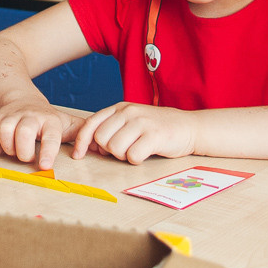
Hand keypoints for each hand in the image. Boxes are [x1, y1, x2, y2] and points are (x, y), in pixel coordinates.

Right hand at [0, 94, 82, 170]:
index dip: (48, 152)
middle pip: (24, 132)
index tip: (45, 167)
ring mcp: (12, 115)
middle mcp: (30, 116)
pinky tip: (2, 149)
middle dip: (24, 151)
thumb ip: (82, 135)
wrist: (23, 99)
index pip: (51, 136)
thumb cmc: (48, 119)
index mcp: (50, 120)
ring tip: (15, 152)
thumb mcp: (67, 123)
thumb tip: (98, 148)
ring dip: (8, 148)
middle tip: (27, 157)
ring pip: (5, 130)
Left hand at [71, 102, 195, 164]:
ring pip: (115, 148)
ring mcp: (142, 122)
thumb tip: (91, 147)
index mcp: (120, 107)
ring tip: (136, 150)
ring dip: (123, 156)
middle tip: (124, 149)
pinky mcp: (155, 135)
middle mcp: (129, 111)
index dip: (81, 141)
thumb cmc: (156, 128)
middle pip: (101, 139)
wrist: (189, 127)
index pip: (91, 123)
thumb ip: (111, 129)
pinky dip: (136, 160)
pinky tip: (144, 154)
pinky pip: (133, 155)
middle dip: (108, 150)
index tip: (79, 155)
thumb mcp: (131, 121)